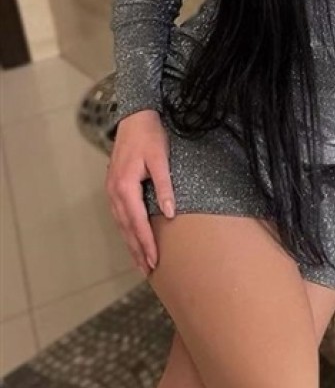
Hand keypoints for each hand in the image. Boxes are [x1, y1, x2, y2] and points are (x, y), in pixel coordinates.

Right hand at [104, 109, 175, 278]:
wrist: (135, 117)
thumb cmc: (150, 136)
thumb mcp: (161, 159)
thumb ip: (164, 186)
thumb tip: (170, 212)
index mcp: (125, 187)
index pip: (137, 223)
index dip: (146, 244)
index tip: (155, 262)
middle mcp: (114, 192)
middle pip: (126, 229)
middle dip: (137, 250)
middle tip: (148, 271)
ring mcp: (111, 190)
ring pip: (121, 224)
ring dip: (130, 243)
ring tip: (141, 262)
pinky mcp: (114, 186)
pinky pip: (119, 215)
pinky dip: (126, 230)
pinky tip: (133, 238)